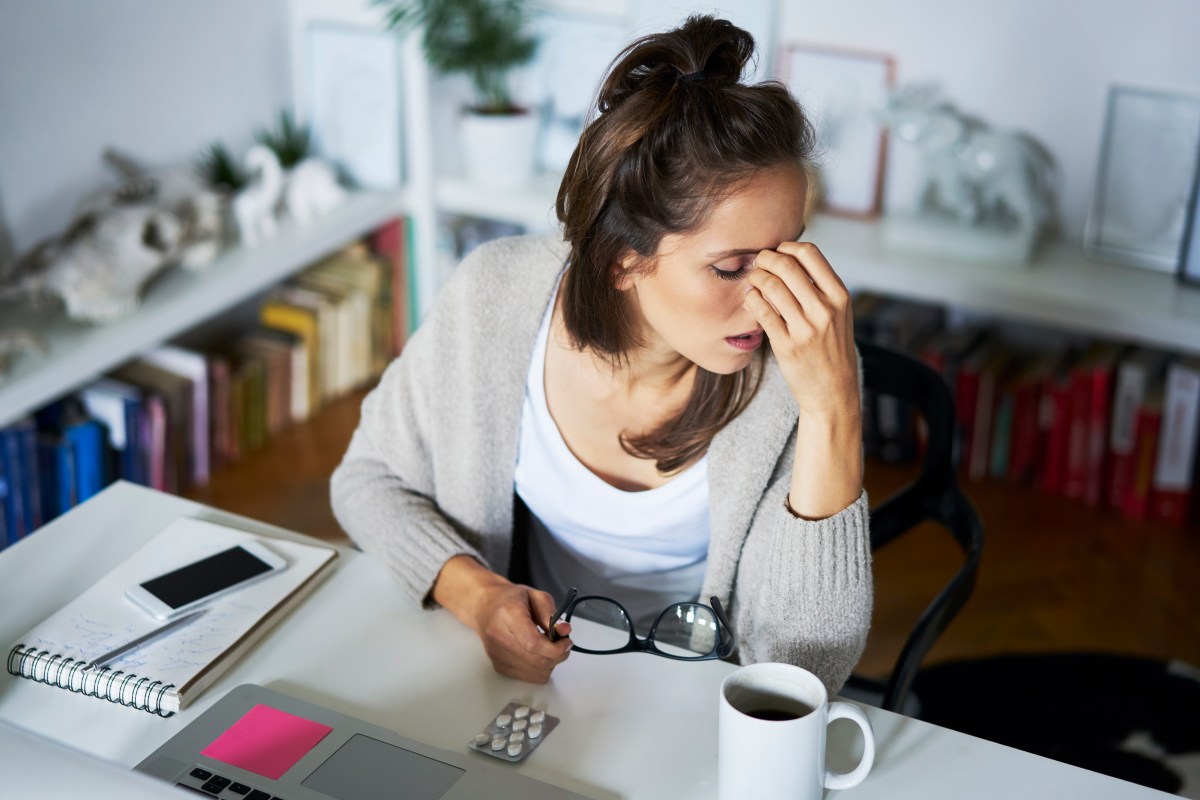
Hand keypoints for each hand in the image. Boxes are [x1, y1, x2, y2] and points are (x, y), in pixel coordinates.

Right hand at [433, 556, 571, 682]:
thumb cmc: (510, 599)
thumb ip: (550, 613)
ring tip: (547, 646)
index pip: (533, 643)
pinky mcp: (498, 666)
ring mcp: (497, 654)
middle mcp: (499, 637)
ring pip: (536, 672)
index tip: (566, 642)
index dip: (555, 648)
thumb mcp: (535, 596)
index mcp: (508, 614)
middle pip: (537, 661)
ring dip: (550, 662)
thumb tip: (564, 630)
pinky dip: (540, 668)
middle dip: (557, 655)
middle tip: (562, 643)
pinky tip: (537, 653)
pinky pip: (529, 677)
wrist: (484, 607)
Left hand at [742, 241, 858, 416]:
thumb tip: (790, 255)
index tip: (778, 253)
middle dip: (765, 258)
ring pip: (771, 286)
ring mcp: (806, 328)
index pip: (810, 253)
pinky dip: (752, 299)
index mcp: (839, 296)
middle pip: (787, 266)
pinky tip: (752, 299)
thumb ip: (821, 287)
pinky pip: (761, 311)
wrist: (833, 390)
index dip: (787, 247)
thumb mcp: (838, 314)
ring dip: (756, 277)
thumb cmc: (831, 347)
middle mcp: (825, 310)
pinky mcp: (786, 345)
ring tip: (753, 280)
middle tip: (758, 263)